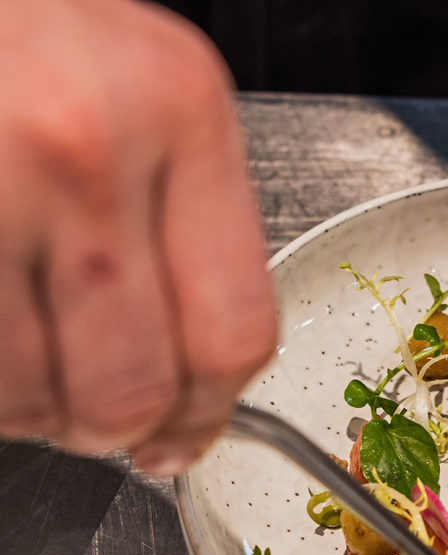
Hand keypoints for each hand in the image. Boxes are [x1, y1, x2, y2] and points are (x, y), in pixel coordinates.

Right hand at [0, 0, 277, 473]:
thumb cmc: (29, 30)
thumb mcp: (141, 96)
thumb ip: (182, 225)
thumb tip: (195, 374)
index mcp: (183, 113)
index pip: (234, 331)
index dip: (208, 414)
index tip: (184, 436)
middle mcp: (91, 147)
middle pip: (135, 387)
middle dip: (114, 428)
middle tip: (96, 419)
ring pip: (35, 396)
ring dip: (35, 407)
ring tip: (28, 352)